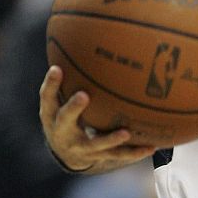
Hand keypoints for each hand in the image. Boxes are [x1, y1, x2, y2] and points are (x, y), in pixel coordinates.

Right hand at [40, 67, 156, 172]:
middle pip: (65, 119)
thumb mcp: (59, 100)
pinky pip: (117, 155)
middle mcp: (63, 132)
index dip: (51, 84)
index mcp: (51, 115)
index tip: (56, 69)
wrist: (66, 153)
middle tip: (84, 95)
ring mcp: (81, 147)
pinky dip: (134, 151)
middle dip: (74, 108)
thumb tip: (79, 41)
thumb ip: (67, 78)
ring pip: (96, 144)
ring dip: (110, 138)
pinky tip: (151, 146)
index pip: (47, 97)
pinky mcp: (98, 157)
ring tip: (125, 132)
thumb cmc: (65, 116)